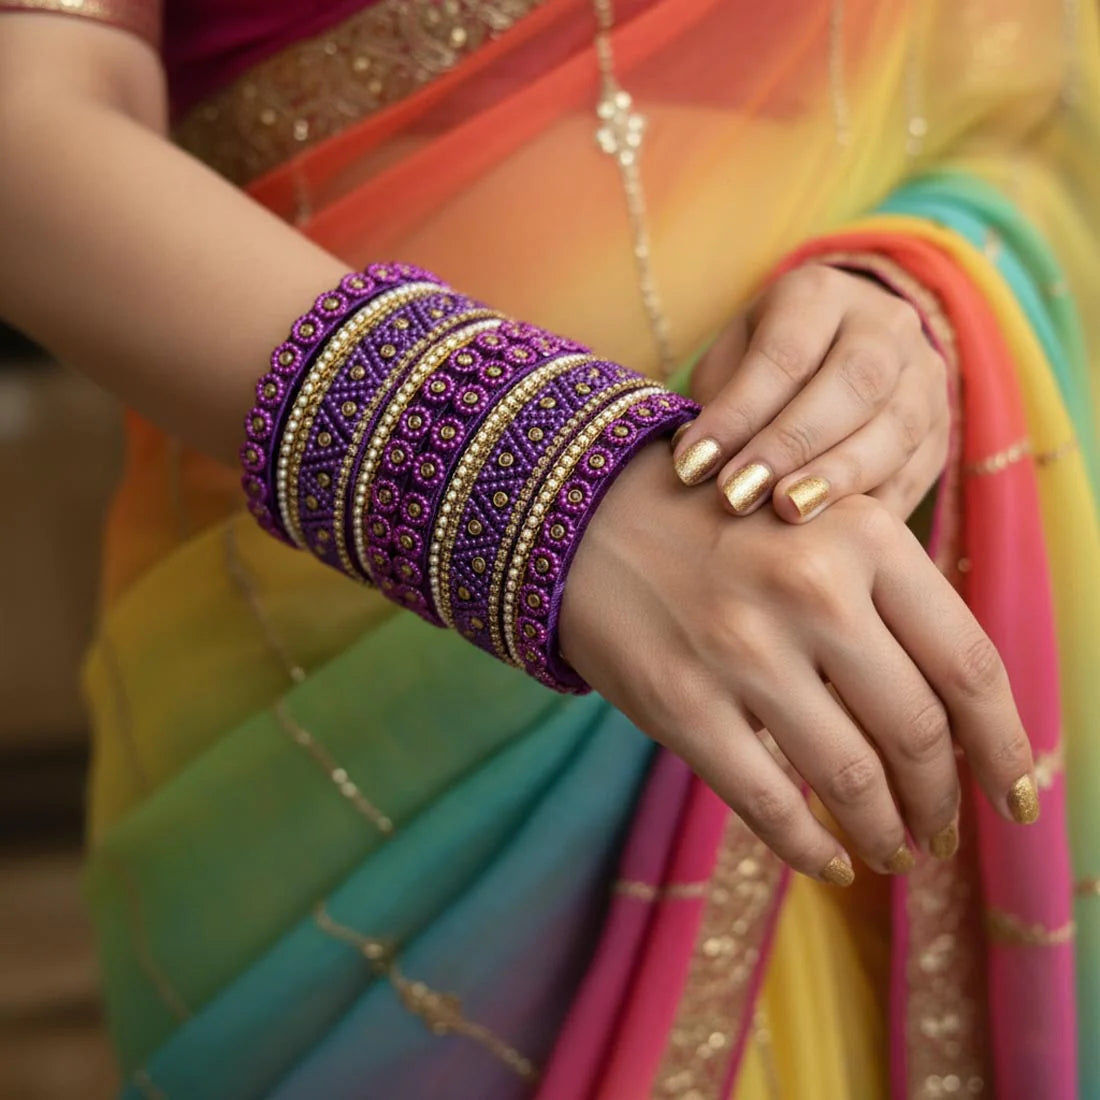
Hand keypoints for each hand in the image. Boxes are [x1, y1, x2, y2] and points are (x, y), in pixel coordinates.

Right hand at [560, 444, 1035, 881]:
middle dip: (942, 801)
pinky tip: (829, 862)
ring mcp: (742, 651)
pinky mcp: (681, 703)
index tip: (1015, 795)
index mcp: (862, 536)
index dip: (1005, 746)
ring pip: (852, 779)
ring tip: (895, 852)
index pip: (968, 664)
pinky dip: (811, 848)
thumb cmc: (716, 526)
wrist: (585, 516)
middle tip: (942, 831)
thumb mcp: (816, 525)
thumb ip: (887, 601)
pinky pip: (770, 802)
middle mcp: (810, 590)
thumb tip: (956, 719)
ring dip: (887, 834)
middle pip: (918, 732)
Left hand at [671, 263, 948, 521]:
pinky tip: (834, 531)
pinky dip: (875, 505)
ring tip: (787, 514)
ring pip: (897, 427)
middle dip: (792, 444)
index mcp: (819, 295)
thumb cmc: (761, 368)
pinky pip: (917, 470)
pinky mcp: (942, 429)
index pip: (784, 353)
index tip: (693, 465)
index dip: (739, 413)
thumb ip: (718, 405)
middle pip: (854, 382)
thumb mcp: (731, 364)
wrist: (836, 355)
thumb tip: (693, 463)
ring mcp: (925, 375)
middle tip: (740, 494)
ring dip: (839, 477)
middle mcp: (886, 323)